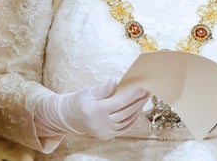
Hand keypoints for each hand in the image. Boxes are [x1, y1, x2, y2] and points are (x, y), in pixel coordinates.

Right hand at [35, 80, 149, 139]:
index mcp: (95, 111)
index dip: (132, 95)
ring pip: (127, 121)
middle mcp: (101, 123)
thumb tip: (117, 82)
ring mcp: (105, 132)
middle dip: (138, 101)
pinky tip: (137, 110)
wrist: (69, 118)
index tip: (142, 88)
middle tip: (147, 92)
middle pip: (125, 112)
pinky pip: (124, 127)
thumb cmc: (79, 102)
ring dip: (138, 110)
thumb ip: (104, 89)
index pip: (119, 102)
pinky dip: (132, 118)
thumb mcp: (89, 92)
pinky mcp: (108, 135)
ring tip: (144, 99)